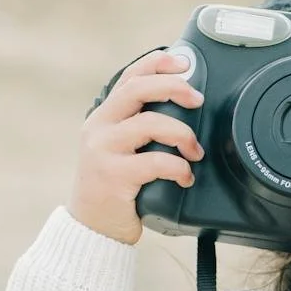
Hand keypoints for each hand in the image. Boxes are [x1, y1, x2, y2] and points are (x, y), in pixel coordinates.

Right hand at [72, 50, 202, 246]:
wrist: (92, 228)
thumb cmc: (114, 188)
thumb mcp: (120, 149)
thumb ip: (139, 128)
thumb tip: (183, 107)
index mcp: (103, 117)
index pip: (130, 77)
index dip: (157, 63)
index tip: (185, 63)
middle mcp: (100, 127)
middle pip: (138, 89)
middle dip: (174, 87)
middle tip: (198, 100)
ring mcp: (104, 150)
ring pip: (151, 123)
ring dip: (183, 134)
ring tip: (194, 152)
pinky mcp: (114, 176)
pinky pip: (157, 162)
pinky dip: (179, 168)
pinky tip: (185, 177)